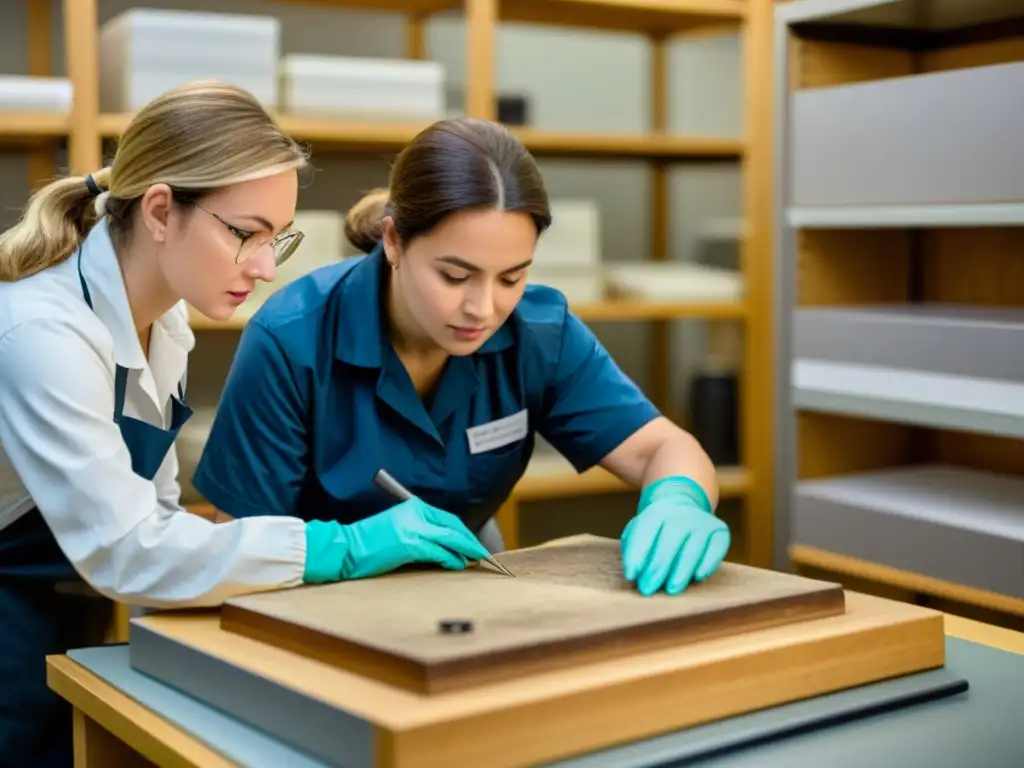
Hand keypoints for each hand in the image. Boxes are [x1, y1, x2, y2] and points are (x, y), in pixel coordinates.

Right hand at [303, 498, 490, 582]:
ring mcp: (413, 529)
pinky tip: (457, 564)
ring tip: (474, 560)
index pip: (447, 518)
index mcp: (413, 506)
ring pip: (449, 539)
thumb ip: (420, 528)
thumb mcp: (398, 525)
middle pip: (452, 527)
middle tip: (483, 554)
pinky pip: (438, 552)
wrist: (347, 548)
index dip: (463, 532)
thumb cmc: (370, 541)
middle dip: (470, 542)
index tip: (473, 543)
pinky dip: (451, 559)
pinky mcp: (410, 545)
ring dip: (465, 551)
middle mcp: (415, 514)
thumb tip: (446, 543)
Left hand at [621, 476, 729, 595]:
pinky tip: (698, 576)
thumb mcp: (639, 530)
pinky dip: (708, 563)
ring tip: (671, 589)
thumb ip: (633, 548)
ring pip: (692, 550)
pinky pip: (716, 549)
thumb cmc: (656, 528)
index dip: (637, 555)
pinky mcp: (720, 531)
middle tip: (648, 589)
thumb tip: (633, 573)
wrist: (684, 506)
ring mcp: (702, 522)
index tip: (631, 575)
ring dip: (681, 571)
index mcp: (657, 512)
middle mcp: (681, 515)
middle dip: (657, 569)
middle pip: (669, 544)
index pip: (645, 532)